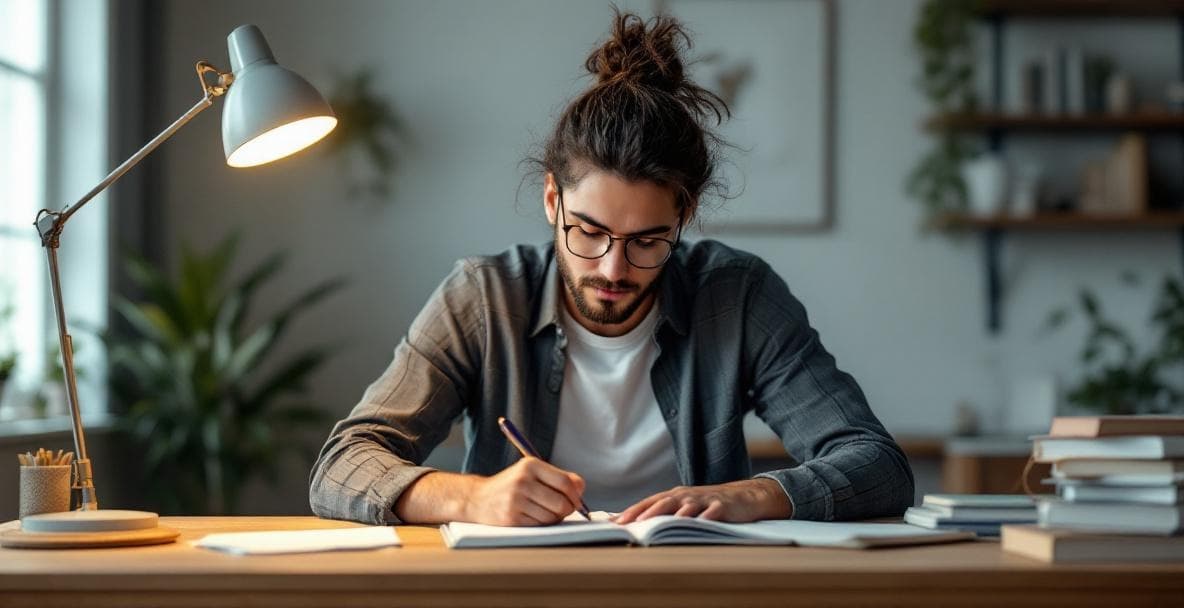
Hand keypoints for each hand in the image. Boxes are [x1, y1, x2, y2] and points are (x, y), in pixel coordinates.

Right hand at [464, 457, 585, 525]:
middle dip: (567, 509)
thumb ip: (558, 477)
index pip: (565, 482)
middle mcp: (522, 481)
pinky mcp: (511, 518)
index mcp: (530, 465)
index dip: (576, 494)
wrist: (478, 499)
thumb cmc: (511, 486)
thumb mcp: (531, 473)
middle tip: (564, 510)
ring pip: (552, 517)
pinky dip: (542, 524)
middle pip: (561, 502)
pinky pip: (540, 526)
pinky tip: (534, 517)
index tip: (578, 501)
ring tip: (545, 512)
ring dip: (554, 518)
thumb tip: (581, 487)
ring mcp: (515, 500)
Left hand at [614, 478, 791, 523]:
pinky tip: (700, 523)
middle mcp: (686, 495)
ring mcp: (704, 499)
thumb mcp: (685, 507)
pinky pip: (712, 511)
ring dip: (672, 514)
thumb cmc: (709, 505)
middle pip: (663, 502)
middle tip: (630, 522)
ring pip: (686, 506)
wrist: (744, 497)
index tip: (615, 522)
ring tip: (659, 522)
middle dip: (645, 512)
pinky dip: (705, 517)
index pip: (649, 503)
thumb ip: (664, 513)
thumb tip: (637, 524)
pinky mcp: (722, 505)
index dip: (632, 511)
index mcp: (674, 496)